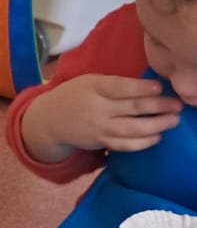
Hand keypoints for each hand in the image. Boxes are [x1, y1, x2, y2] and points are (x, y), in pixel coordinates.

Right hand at [21, 73, 181, 162]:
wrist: (50, 120)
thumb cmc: (75, 95)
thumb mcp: (90, 81)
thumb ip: (115, 84)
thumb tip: (148, 88)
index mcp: (95, 88)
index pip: (120, 87)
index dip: (141, 88)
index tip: (159, 87)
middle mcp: (98, 109)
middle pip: (132, 108)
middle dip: (158, 107)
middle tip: (177, 105)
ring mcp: (99, 128)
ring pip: (132, 129)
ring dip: (156, 126)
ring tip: (173, 121)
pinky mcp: (101, 142)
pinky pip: (124, 145)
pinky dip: (142, 143)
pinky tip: (156, 137)